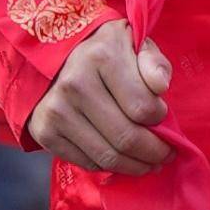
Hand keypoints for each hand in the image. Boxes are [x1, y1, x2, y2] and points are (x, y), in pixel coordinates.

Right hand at [29, 21, 171, 173]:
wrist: (56, 56)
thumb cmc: (106, 51)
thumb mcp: (134, 42)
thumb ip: (154, 62)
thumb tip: (161, 87)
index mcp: (102, 56)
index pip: (143, 107)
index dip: (160, 119)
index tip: (162, 117)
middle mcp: (75, 83)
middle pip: (126, 137)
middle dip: (154, 152)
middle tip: (165, 154)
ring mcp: (56, 110)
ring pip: (107, 156)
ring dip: (135, 166)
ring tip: (149, 163)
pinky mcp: (44, 131)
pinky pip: (86, 162)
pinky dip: (109, 166)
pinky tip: (120, 158)